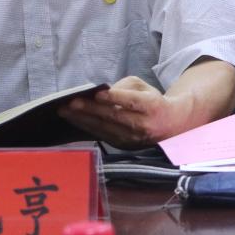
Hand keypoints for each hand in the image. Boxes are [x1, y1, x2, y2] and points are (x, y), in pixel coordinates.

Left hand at [58, 76, 191, 149]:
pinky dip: (87, 128)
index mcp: (151, 106)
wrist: (169, 126)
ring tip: (65, 112)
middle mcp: (142, 124)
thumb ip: (123, 87)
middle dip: (90, 110)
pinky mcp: (123, 147)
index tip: (97, 94)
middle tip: (71, 103)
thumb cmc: (151, 101)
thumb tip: (100, 93)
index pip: (130, 102)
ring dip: (83, 120)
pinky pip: (102, 136)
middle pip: (114, 117)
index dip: (114, 98)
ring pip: (105, 129)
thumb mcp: (143, 87)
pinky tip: (74, 120)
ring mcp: (132, 139)